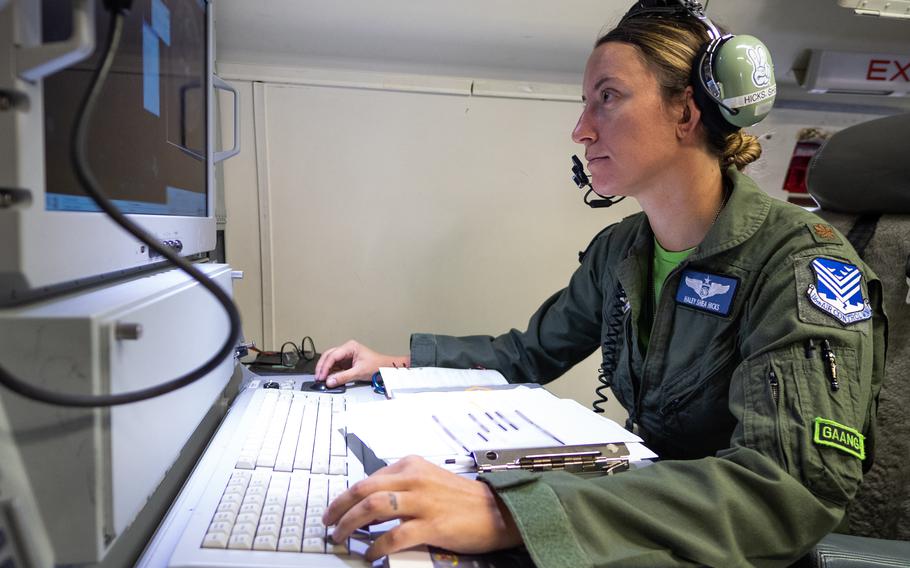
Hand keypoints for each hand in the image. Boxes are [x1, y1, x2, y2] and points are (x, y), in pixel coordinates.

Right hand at [314, 340, 408, 386]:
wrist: (386, 368)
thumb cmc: (377, 365)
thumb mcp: (359, 372)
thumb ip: (343, 377)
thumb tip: (330, 381)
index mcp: (350, 346)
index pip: (332, 356)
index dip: (325, 366)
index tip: (321, 376)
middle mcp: (346, 349)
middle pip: (328, 356)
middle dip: (322, 367)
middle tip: (318, 377)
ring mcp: (346, 355)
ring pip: (330, 360)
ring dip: (325, 369)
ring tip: (320, 378)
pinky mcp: (346, 362)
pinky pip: (335, 366)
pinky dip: (330, 372)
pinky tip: (327, 378)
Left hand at [324, 456, 521, 560]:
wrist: (498, 511)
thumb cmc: (463, 499)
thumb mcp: (429, 481)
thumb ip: (401, 487)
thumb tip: (369, 507)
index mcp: (411, 466)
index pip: (368, 478)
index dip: (346, 496)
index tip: (335, 509)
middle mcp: (414, 479)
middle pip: (364, 490)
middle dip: (339, 508)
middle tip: (328, 523)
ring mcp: (423, 501)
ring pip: (373, 508)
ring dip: (350, 524)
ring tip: (340, 537)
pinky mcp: (432, 524)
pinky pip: (394, 536)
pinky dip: (376, 546)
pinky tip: (370, 554)